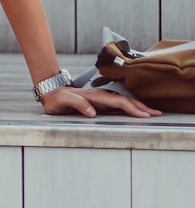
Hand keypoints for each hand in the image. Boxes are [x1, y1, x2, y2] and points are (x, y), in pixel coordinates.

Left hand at [40, 86, 162, 119]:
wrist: (50, 92)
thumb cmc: (56, 98)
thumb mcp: (64, 101)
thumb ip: (77, 104)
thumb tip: (92, 112)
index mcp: (95, 96)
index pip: (118, 102)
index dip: (132, 108)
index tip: (144, 115)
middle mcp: (100, 97)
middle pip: (126, 101)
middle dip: (142, 108)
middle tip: (157, 114)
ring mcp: (101, 100)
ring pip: (124, 102)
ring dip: (138, 107)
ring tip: (152, 113)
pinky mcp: (99, 104)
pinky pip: (118, 106)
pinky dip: (130, 108)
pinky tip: (135, 112)